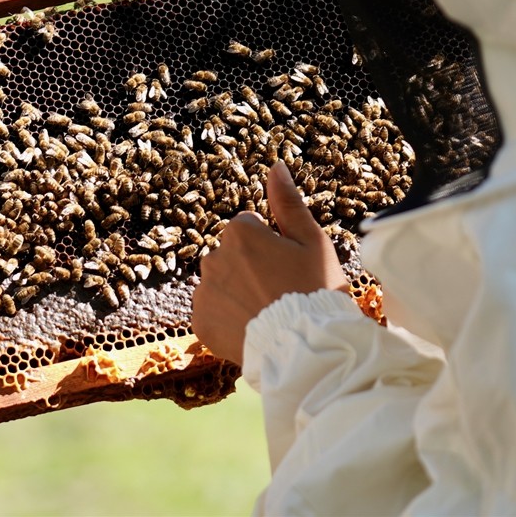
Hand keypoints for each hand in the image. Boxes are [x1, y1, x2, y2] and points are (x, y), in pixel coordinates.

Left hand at [191, 161, 347, 364]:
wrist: (306, 350)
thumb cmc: (316, 291)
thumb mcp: (312, 242)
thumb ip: (288, 203)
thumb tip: (276, 165)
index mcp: (239, 232)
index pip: (250, 228)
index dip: (272, 246)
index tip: (289, 267)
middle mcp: (213, 256)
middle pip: (233, 255)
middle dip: (251, 267)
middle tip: (281, 292)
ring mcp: (204, 291)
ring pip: (221, 282)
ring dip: (237, 292)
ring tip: (268, 312)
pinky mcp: (199, 321)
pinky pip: (212, 312)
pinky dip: (227, 318)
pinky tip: (252, 327)